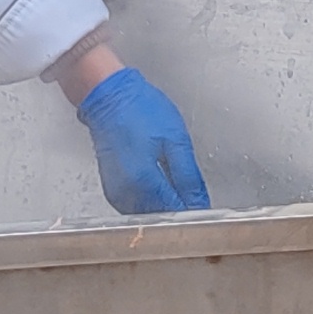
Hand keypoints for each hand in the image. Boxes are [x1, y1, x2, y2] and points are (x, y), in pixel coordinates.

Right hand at [74, 66, 209, 214]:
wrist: (108, 96)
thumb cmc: (140, 110)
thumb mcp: (175, 140)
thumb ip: (188, 177)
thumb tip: (198, 202)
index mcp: (144, 182)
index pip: (176, 212)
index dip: (194, 209)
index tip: (204, 202)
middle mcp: (126, 194)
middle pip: (161, 217)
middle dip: (179, 210)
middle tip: (192, 191)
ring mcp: (116, 193)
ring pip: (149, 214)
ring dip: (165, 206)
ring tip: (176, 185)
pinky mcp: (112, 189)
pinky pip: (136, 206)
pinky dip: (151, 201)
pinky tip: (159, 184)